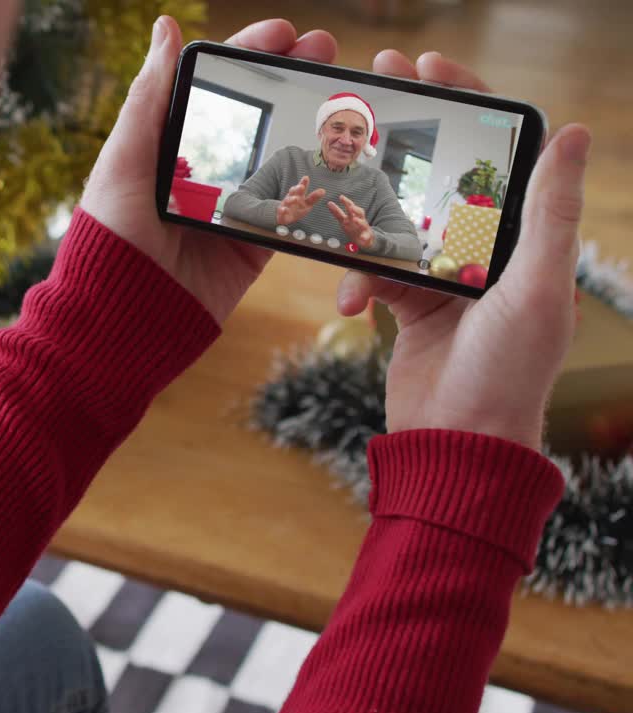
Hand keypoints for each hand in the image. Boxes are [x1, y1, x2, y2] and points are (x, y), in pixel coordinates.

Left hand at [80, 18, 337, 322]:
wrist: (124, 320)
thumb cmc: (111, 238)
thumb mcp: (125, 161)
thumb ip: (150, 98)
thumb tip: (165, 27)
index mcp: (169, 145)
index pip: (215, 85)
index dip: (249, 52)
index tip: (283, 32)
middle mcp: (203, 171)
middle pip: (257, 112)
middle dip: (292, 76)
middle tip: (325, 49)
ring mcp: (231, 206)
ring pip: (282, 153)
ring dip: (314, 121)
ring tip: (345, 93)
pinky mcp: (253, 244)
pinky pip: (292, 209)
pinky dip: (318, 184)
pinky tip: (346, 157)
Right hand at [276, 176, 326, 225]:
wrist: (284, 216)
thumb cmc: (297, 207)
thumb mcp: (307, 202)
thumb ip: (314, 197)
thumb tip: (323, 190)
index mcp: (299, 195)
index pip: (301, 188)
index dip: (303, 183)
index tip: (306, 177)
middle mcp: (291, 198)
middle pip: (293, 192)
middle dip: (297, 189)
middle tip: (302, 187)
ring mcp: (286, 205)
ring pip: (287, 201)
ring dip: (291, 200)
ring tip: (295, 199)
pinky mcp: (281, 213)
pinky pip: (281, 211)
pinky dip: (282, 210)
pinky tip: (284, 210)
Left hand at [327, 194, 373, 248]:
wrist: (365, 238)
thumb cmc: (353, 227)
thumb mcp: (344, 220)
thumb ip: (337, 212)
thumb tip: (329, 203)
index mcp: (353, 216)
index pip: (349, 207)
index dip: (346, 202)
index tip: (341, 196)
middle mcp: (359, 220)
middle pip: (358, 212)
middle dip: (355, 209)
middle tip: (351, 207)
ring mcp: (363, 228)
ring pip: (363, 223)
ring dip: (359, 222)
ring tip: (355, 220)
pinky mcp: (366, 236)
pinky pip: (366, 237)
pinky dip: (364, 237)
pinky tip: (362, 238)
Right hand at [337, 50, 589, 449]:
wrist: (456, 444)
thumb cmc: (508, 372)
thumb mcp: (536, 287)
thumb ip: (548, 211)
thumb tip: (577, 131)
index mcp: (524, 235)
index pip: (498, 150)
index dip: (466, 101)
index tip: (426, 67)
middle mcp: (485, 248)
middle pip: (440, 171)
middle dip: (403, 136)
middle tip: (368, 97)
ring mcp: (443, 275)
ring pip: (395, 220)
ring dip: (366, 219)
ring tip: (337, 208)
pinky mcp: (408, 303)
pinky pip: (372, 269)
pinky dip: (357, 280)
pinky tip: (351, 303)